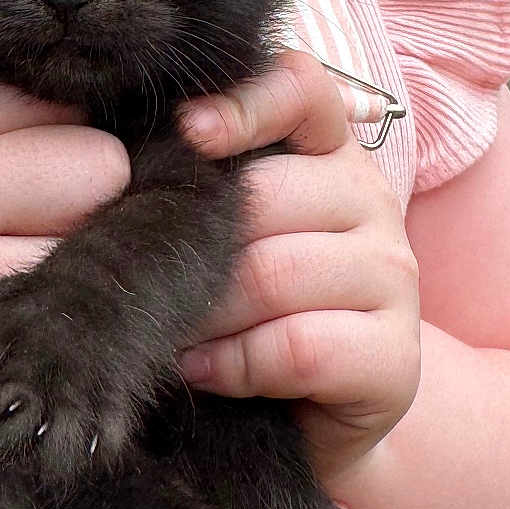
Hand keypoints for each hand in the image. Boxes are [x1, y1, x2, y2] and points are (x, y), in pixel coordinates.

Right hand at [0, 78, 130, 508]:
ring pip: (99, 252)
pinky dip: (58, 348)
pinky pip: (77, 339)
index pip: (51, 102)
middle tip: (24, 251)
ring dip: (73, 281)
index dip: (52, 149)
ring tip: (8, 310)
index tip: (24, 190)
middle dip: (84, 205)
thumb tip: (97, 118)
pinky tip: (4, 362)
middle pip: (100, 164)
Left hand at [175, 51, 421, 480]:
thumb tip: (113, 152)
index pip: (301, 89)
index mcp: (329, 151)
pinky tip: (206, 371)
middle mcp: (372, 200)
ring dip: (203, 313)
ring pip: (272, 274)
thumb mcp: (223, 230)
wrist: (310, 420)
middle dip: (189, 247)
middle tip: (146, 282)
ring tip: (171, 333)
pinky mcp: (396, 357)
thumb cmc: (246, 308)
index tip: (187, 131)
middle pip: (265, 196)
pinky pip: (296, 347)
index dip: (244, 102)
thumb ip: (196, 180)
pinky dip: (233, 364)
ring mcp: (394, 277)